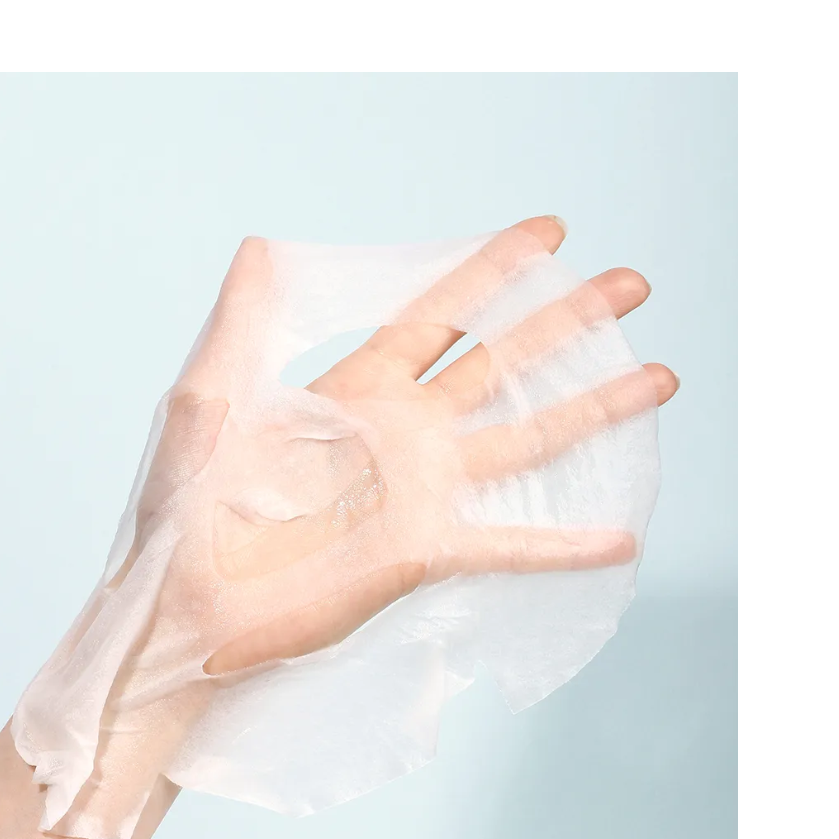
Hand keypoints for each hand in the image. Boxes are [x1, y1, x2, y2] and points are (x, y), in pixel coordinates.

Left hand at [110, 216, 676, 697]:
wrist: (181, 605)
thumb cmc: (180, 505)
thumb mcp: (205, 397)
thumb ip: (241, 322)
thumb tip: (259, 241)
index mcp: (355, 386)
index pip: (440, 312)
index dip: (494, 269)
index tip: (551, 232)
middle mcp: (401, 432)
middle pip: (503, 362)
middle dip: (568, 322)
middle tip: (633, 284)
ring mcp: (419, 492)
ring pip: (525, 438)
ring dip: (593, 409)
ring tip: (658, 376)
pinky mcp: (422, 554)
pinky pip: (506, 544)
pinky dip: (562, 543)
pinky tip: (622, 536)